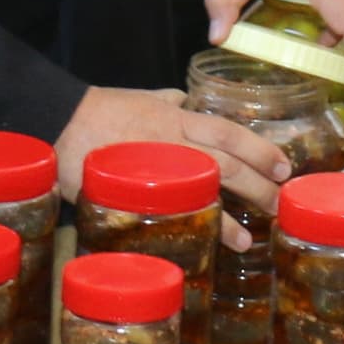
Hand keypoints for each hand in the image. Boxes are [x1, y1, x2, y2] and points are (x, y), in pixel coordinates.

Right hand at [54, 85, 293, 245]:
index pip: (229, 132)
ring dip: (228, 217)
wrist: (60, 120)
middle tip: (279, 204)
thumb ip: (165, 100)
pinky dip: (188, 228)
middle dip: (258, 184)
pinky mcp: (133, 190)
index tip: (283, 166)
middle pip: (227, 162)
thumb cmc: (99, 109)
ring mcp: (155, 166)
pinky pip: (168, 212)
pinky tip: (202, 246)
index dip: (259, 149)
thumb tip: (182, 99)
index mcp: (176, 118)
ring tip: (247, 240)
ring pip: (203, 188)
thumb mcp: (139, 97)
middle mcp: (172, 140)